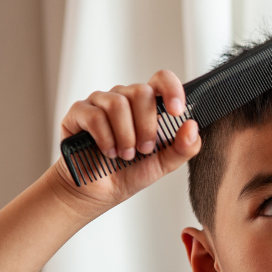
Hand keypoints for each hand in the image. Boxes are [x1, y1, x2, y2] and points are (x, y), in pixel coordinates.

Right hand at [50, 69, 200, 217]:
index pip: (161, 79)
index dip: (172, 89)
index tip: (177, 112)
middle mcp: (123, 98)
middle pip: (141, 91)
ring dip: (125, 135)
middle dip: (146, 126)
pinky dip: (106, 138)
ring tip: (125, 155)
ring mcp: (99, 102)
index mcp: (147, 106)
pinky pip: (95, 115)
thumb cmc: (129, 172)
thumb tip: (192, 126)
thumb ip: (183, 147)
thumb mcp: (163, 164)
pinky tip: (108, 152)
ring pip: (118, 104)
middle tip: (143, 149)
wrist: (98, 192)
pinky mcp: (79, 112)